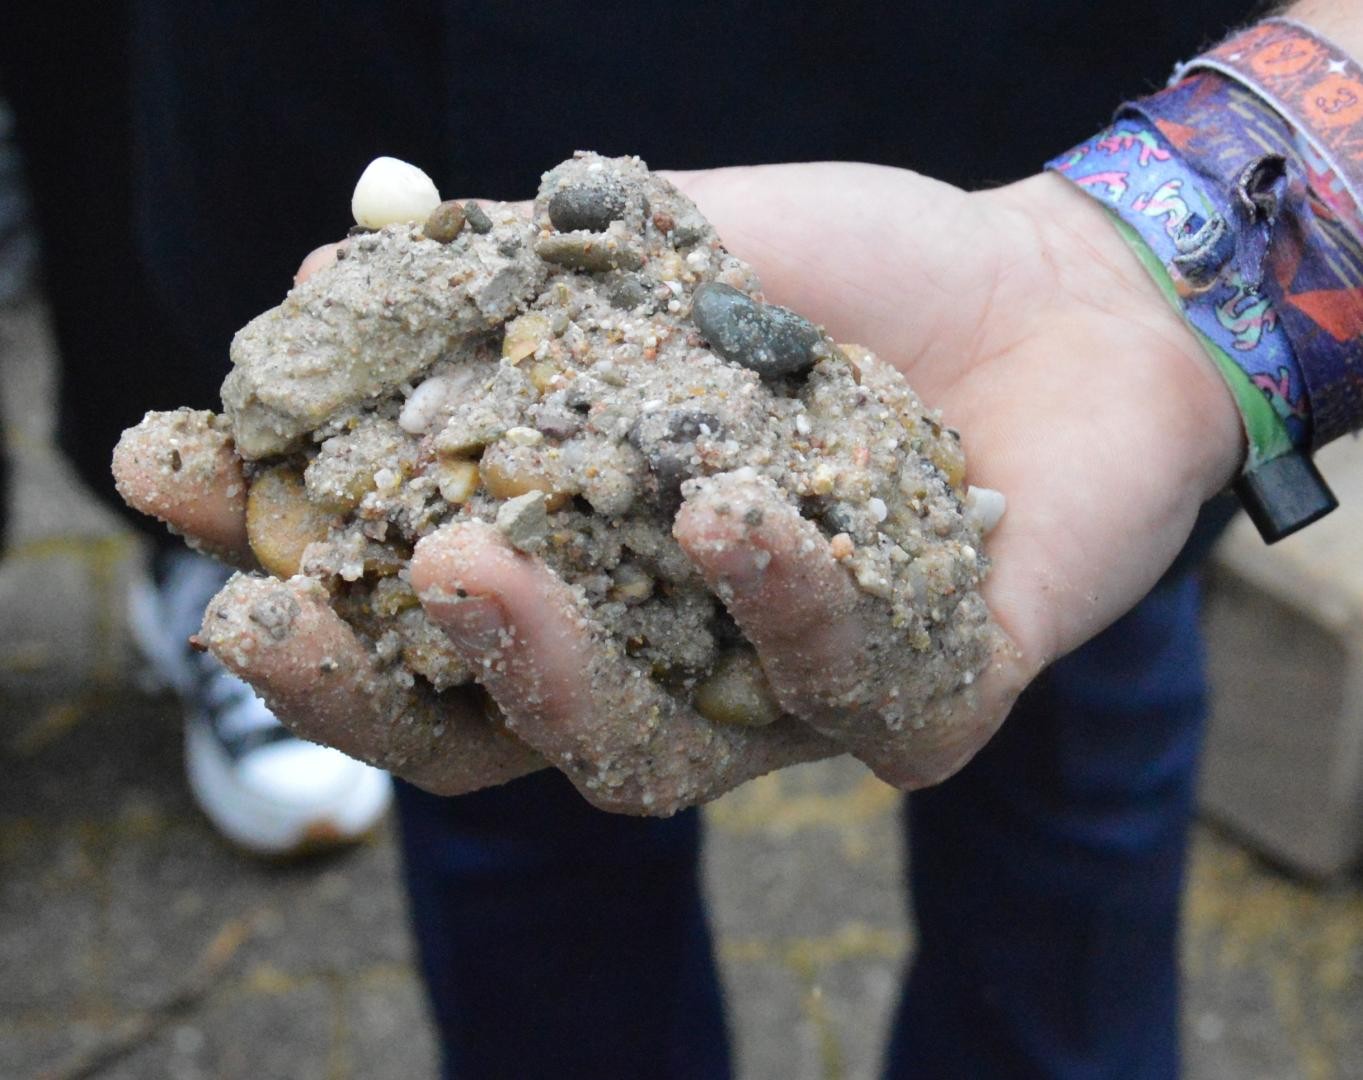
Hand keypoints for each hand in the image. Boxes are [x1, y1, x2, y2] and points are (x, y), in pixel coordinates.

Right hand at [113, 165, 1241, 811]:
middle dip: (363, 682)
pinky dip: (773, 599)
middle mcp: (670, 662)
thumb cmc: (855, 280)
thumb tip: (321, 275)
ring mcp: (786, 704)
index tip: (171, 474)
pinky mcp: (924, 707)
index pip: (406, 607)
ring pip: (633, 762)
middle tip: (263, 603)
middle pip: (485, 736)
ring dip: (540, 670)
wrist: (1066, 293)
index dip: (284, 555)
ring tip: (466, 556)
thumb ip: (517, 283)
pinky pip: (838, 689)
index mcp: (592, 569)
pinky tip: (724, 512)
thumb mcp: (669, 253)